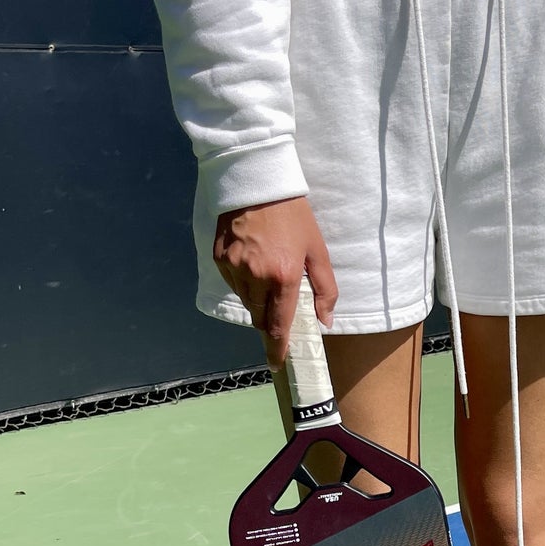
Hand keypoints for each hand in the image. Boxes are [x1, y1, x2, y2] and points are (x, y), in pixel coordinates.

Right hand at [212, 195, 338, 368]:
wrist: (258, 182)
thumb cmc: (294, 216)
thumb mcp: (317, 250)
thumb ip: (325, 289)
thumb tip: (325, 320)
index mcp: (282, 277)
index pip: (278, 326)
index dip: (278, 349)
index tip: (278, 364)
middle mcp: (255, 277)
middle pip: (259, 318)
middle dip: (270, 320)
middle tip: (279, 308)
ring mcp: (233, 268)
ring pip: (245, 301)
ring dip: (257, 300)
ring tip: (268, 274)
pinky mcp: (219, 259)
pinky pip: (232, 283)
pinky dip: (243, 282)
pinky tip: (253, 261)